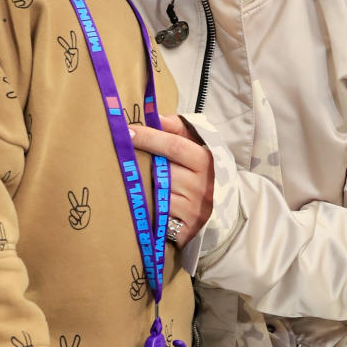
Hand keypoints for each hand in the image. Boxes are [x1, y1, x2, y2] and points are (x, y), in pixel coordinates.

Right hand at [67, 188, 90, 229]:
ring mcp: (75, 215)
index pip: (84, 200)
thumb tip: (75, 208)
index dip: (85, 194)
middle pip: (74, 203)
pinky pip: (71, 217)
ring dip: (76, 215)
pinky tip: (77, 223)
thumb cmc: (87, 220)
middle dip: (71, 198)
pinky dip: (74, 221)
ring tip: (79, 219)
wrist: (85, 233)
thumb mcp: (86, 210)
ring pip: (73, 211)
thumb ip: (81, 206)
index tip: (85, 188)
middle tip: (69, 192)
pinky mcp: (71, 220)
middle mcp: (79, 211)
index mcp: (84, 208)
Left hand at [128, 114, 213, 246]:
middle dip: (142, 164)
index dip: (149, 138)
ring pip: (157, 194)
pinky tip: (148, 203)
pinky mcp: (185, 229)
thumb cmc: (204, 174)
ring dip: (144, 187)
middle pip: (161, 171)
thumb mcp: (199, 147)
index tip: (127, 132)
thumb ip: (179, 129)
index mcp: (206, 162)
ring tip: (139, 182)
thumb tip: (155, 117)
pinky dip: (150, 208)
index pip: (174, 146)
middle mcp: (202, 186)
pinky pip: (157, 215)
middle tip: (124, 157)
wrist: (222, 213)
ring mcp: (194, 210)